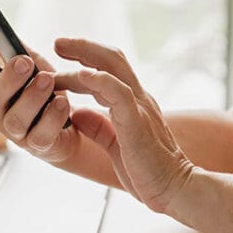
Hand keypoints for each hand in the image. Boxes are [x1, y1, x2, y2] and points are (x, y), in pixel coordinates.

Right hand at [0, 15, 77, 164]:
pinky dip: (52, 117)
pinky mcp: (37, 146)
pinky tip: (61, 102)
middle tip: (24, 61)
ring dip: (31, 97)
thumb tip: (2, 27)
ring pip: (14, 118)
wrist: (68, 127)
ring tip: (48, 80)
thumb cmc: (45, 93)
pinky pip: (40, 135)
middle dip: (7, 77)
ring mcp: (15, 132)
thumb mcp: (33, 67)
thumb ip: (18, 51)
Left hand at [54, 38, 193, 213]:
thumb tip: (77, 114)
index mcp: (133, 104)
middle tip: (57, 42)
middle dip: (83, 47)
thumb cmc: (147, 170)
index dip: (85, 59)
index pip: (109, 70)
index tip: (61, 54)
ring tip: (61, 48)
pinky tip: (81, 74)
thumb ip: (98, 127)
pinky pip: (120, 94)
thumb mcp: (115, 144)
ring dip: (85, 55)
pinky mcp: (137, 123)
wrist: (175, 190)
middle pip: (112, 58)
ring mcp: (140, 108)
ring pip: (114, 68)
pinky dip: (100, 81)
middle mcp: (138, 99)